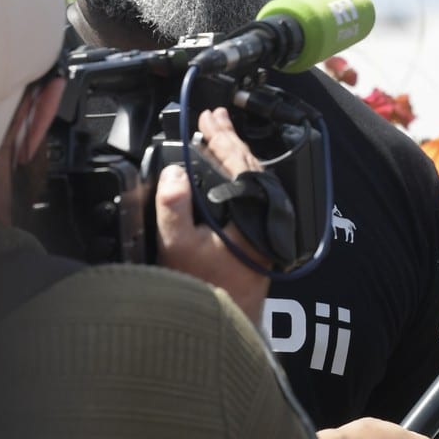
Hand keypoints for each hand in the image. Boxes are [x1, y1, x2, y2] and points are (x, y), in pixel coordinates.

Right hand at [155, 108, 270, 324]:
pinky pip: (252, 194)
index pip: (238, 161)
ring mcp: (264, 226)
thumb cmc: (205, 287)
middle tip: (214, 117)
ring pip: (253, 179)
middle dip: (229, 138)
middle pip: (249, 165)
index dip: (221, 136)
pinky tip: (227, 176)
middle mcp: (264, 214)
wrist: (228, 322)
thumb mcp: (178, 246)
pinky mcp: (260, 237)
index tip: (208, 116)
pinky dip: (238, 177)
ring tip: (219, 137)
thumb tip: (175, 172)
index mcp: (249, 209)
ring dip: (234, 156)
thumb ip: (174, 206)